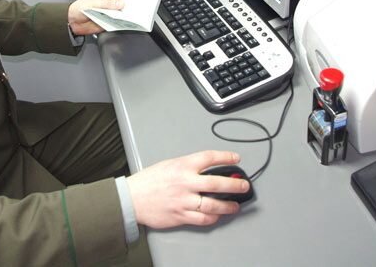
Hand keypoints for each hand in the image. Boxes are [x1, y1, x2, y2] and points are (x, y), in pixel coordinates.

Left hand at [68, 0, 123, 34]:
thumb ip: (108, 4)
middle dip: (126, 6)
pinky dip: (119, 23)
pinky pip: (116, 22)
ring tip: (126, 16)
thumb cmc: (79, 8)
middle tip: (129, 9)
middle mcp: (108, 2)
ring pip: (120, 13)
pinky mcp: (108, 21)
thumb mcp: (94, 3)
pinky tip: (121, 22)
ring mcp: (109, 12)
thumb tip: (120, 3)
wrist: (72, 22)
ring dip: (123, 15)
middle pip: (121, 3)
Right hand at [126, 150, 248, 228]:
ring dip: (228, 205)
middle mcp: (186, 183)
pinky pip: (203, 218)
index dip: (226, 157)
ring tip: (235, 205)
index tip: (236, 158)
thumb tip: (207, 170)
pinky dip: (213, 217)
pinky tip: (217, 215)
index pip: (210, 158)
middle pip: (217, 183)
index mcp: (182, 166)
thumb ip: (188, 167)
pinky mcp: (181, 216)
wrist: (132, 198)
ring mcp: (184, 201)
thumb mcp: (169, 165)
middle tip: (244, 185)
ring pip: (214, 204)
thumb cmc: (148, 181)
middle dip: (235, 184)